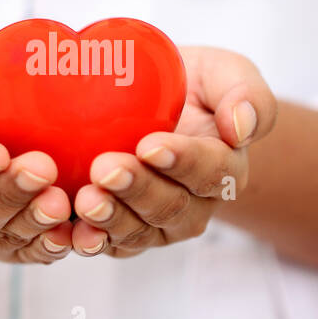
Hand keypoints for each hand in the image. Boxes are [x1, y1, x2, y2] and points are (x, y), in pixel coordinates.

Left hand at [70, 46, 276, 257]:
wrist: (153, 102)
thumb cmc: (192, 86)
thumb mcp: (228, 74)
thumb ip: (247, 94)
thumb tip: (242, 127)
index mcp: (224, 168)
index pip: (210, 171)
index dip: (181, 162)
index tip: (150, 145)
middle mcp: (194, 205)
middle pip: (170, 207)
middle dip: (137, 190)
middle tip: (106, 169)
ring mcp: (157, 224)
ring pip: (138, 231)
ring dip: (111, 218)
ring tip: (86, 199)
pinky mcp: (122, 234)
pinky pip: (108, 244)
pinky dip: (89, 242)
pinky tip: (71, 233)